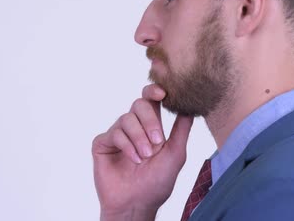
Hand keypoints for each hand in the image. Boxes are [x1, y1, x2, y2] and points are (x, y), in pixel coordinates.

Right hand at [92, 84, 193, 220]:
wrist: (137, 203)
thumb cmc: (157, 182)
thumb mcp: (175, 154)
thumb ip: (182, 129)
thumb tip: (190, 107)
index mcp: (150, 125)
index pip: (150, 100)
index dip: (154, 91)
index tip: (163, 93)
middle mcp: (133, 126)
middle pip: (139, 104)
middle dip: (150, 121)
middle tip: (158, 141)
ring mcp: (117, 134)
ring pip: (127, 119)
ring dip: (139, 138)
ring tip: (145, 157)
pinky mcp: (102, 143)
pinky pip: (115, 134)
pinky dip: (127, 146)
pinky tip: (134, 160)